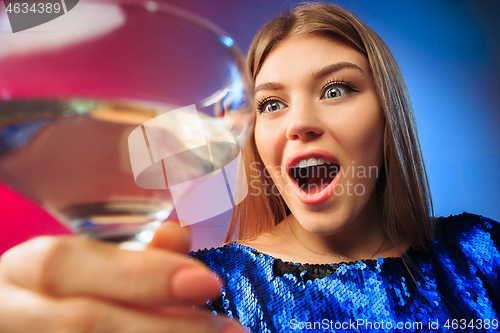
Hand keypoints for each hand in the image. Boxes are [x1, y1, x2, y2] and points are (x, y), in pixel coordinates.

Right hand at [0, 221, 246, 332]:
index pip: (66, 265)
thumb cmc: (50, 296)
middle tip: (230, 331)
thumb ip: (126, 257)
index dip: (139, 274)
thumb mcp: (75, 270)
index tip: (207, 282)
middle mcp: (8, 312)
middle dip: (162, 327)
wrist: (18, 320)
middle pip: (80, 323)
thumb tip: (181, 236)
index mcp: (20, 272)